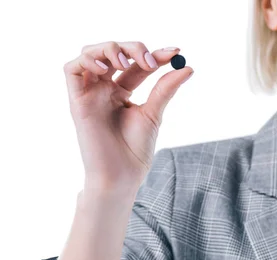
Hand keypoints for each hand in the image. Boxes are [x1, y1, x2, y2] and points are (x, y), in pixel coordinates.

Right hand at [63, 41, 193, 193]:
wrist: (121, 175)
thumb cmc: (135, 150)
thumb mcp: (153, 114)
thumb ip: (165, 89)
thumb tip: (187, 68)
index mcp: (122, 92)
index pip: (137, 65)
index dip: (156, 55)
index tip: (176, 52)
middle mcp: (104, 89)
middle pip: (114, 52)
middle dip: (134, 48)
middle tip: (152, 61)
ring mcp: (90, 93)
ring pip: (90, 53)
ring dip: (110, 48)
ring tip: (127, 62)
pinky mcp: (77, 100)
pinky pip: (71, 69)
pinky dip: (87, 60)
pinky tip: (106, 69)